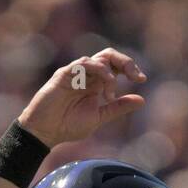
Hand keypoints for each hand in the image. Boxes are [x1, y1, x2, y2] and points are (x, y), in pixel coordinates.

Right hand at [18, 48, 145, 148]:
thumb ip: (118, 108)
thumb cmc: (68, 126)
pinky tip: (104, 84)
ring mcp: (76, 72)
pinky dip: (97, 70)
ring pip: (98, 58)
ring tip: (110, 94)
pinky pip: (83, 63)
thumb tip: (142, 100)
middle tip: (136, 76)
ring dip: (110, 74)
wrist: (45, 132)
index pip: (116, 66)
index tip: (142, 80)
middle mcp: (87, 75)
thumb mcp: (99, 117)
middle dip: (126, 62)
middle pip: (110, 56)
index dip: (130, 68)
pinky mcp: (65, 74)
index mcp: (96, 83)